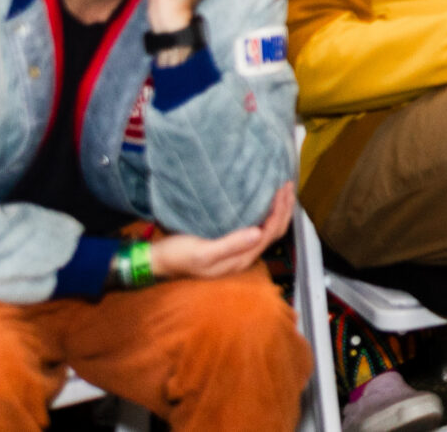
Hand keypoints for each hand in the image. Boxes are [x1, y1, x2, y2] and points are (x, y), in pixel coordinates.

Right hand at [147, 183, 294, 281]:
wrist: (158, 261)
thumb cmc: (178, 256)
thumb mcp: (202, 252)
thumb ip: (230, 245)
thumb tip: (258, 234)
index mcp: (240, 259)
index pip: (269, 233)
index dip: (279, 211)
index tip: (282, 189)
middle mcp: (244, 256)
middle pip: (273, 232)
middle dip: (284, 209)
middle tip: (288, 184)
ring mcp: (238, 250)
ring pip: (267, 230)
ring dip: (278, 210)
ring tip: (282, 190)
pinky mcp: (231, 244)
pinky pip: (257, 227)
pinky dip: (266, 213)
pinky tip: (264, 201)